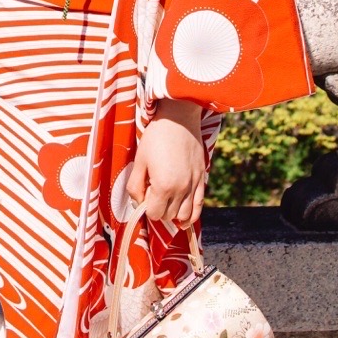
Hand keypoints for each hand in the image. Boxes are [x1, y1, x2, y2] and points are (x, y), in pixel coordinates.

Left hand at [126, 98, 205, 228]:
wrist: (179, 119)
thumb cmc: (156, 137)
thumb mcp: (139, 160)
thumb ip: (135, 185)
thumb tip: (138, 203)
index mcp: (163, 186)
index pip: (154, 214)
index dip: (147, 208)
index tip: (144, 196)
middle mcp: (181, 189)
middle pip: (169, 216)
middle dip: (159, 210)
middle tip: (154, 194)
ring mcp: (194, 185)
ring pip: (185, 215)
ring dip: (174, 214)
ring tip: (167, 203)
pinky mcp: (202, 179)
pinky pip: (199, 206)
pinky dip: (192, 215)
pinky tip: (185, 218)